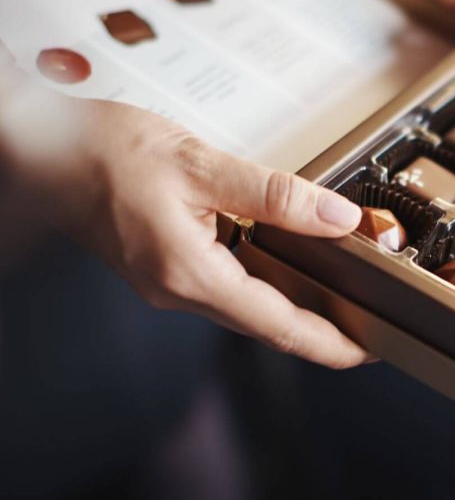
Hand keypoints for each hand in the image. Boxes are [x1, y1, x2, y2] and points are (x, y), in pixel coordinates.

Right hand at [0, 57, 368, 368]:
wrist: (44, 147)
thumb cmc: (103, 152)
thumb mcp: (201, 164)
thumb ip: (275, 195)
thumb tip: (334, 218)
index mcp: (189, 273)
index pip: (277, 325)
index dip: (327, 343)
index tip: (365, 352)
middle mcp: (177, 290)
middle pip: (264, 323)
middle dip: (317, 332)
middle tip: (364, 328)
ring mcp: (167, 282)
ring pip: (244, 306)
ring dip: (290, 309)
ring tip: (336, 301)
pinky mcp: (163, 268)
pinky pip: (224, 285)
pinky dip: (261, 284)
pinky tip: (281, 266)